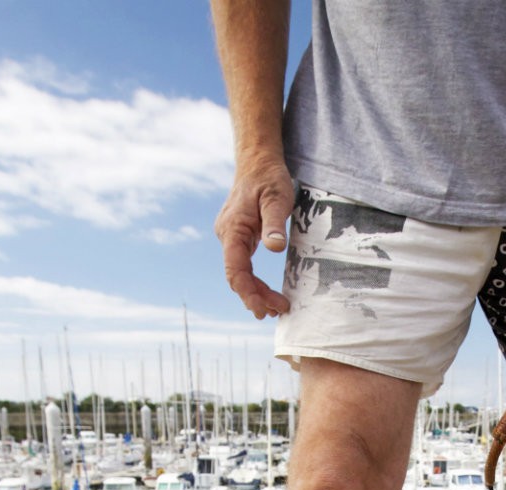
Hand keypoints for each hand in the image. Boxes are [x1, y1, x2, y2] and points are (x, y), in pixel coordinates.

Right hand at [215, 157, 295, 318]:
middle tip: (278, 311)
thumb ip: (274, 223)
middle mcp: (227, 236)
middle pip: (237, 277)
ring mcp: (231, 237)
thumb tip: (274, 248)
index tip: (262, 309)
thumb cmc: (269, 178)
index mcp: (232, 230)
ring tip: (276, 308)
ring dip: (255, 292)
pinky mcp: (238, 236)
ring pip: (239, 273)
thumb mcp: (277, 198)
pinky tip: (266, 292)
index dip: (248, 293)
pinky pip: (242, 265)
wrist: (258, 162)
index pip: (235, 271)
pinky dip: (254, 280)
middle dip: (255, 297)